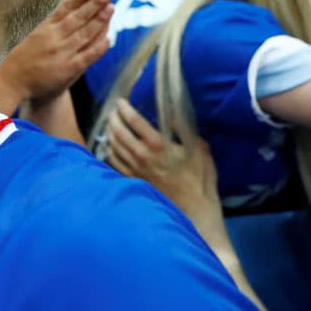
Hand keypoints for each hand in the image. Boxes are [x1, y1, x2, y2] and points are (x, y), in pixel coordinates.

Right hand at [0, 0, 114, 104]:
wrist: (13, 82)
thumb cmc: (25, 55)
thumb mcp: (35, 32)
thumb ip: (53, 17)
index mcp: (44, 27)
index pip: (66, 6)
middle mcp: (53, 38)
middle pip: (77, 17)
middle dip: (95, 1)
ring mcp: (61, 54)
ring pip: (84, 34)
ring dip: (99, 20)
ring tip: (112, 6)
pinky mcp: (67, 70)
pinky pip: (86, 57)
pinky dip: (98, 48)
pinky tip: (109, 39)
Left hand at [105, 99, 228, 246]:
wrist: (195, 209)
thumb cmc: (200, 178)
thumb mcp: (199, 149)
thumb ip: (184, 130)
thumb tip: (171, 114)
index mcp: (158, 145)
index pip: (135, 122)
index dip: (125, 109)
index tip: (120, 101)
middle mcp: (142, 156)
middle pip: (119, 132)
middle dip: (113, 119)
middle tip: (112, 111)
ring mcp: (135, 169)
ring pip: (114, 146)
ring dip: (110, 133)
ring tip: (110, 125)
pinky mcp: (134, 180)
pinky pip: (114, 163)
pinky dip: (110, 151)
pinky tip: (110, 146)